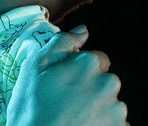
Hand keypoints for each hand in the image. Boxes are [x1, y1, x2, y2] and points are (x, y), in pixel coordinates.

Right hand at [7, 25, 128, 125]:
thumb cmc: (32, 107)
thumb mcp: (34, 67)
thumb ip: (61, 43)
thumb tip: (82, 31)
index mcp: (88, 64)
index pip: (94, 58)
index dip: (76, 68)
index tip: (62, 81)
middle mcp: (108, 83)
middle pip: (102, 79)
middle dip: (87, 86)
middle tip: (63, 100)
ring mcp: (116, 108)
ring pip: (107, 100)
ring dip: (93, 104)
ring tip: (70, 115)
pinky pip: (112, 120)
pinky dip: (99, 121)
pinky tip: (79, 124)